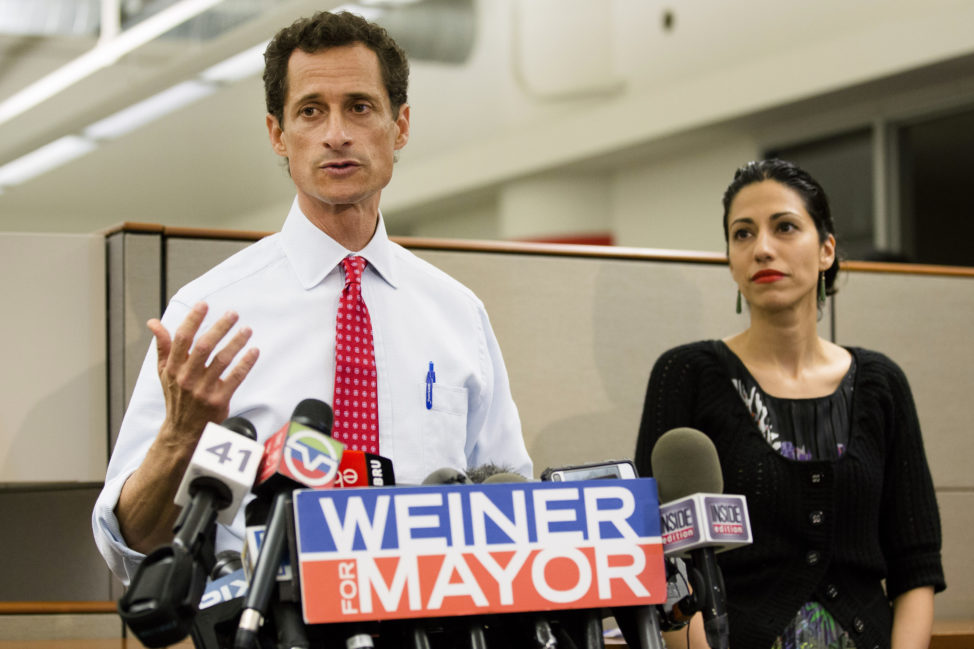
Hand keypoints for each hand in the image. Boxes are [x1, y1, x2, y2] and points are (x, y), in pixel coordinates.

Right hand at [149, 301, 259, 443]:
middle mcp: (187, 377)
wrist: (182, 431)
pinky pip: (235, 378)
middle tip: (233, 314)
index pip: (182, 339)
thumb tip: (154, 323)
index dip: (192, 320)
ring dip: (236, 342)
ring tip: (247, 330)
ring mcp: (203, 390)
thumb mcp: (164, 372)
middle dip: (219, 327)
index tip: (203, 305)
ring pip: (222, 360)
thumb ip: (163, 346)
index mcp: (173, 368)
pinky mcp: (218, 400)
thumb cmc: (176, 397)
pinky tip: (254, 351)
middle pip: (204, 346)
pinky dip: (245, 363)